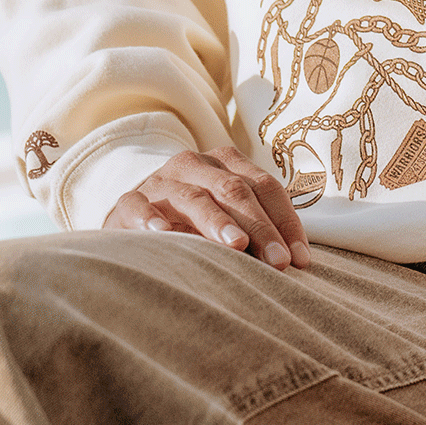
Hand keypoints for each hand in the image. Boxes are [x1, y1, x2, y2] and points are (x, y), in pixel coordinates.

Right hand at [104, 145, 311, 269]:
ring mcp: (160, 181)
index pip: (265, 187)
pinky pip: (138, 207)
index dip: (285, 221)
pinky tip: (163, 235)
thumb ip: (255, 230)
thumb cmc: (191, 222)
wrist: (130, 219)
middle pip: (235, 191)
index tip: (299, 259)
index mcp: (226, 163)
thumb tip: (295, 261)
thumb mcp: (225, 219)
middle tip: (278, 260)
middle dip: (261, 227)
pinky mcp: (126, 202)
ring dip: (217, 222)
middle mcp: (195, 164)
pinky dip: (151, 219)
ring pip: (193, 198)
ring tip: (237, 245)